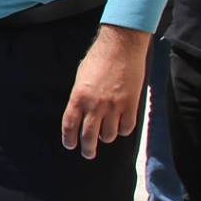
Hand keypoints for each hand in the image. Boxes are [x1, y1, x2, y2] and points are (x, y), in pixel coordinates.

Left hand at [61, 26, 150, 158]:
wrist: (121, 47)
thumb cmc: (99, 58)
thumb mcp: (81, 77)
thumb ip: (80, 97)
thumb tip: (81, 113)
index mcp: (78, 97)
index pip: (69, 126)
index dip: (69, 139)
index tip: (70, 145)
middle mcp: (94, 105)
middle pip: (88, 136)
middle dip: (87, 148)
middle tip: (88, 153)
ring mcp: (114, 107)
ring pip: (109, 135)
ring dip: (106, 137)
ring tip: (106, 134)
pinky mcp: (131, 105)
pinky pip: (127, 128)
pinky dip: (123, 130)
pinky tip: (121, 127)